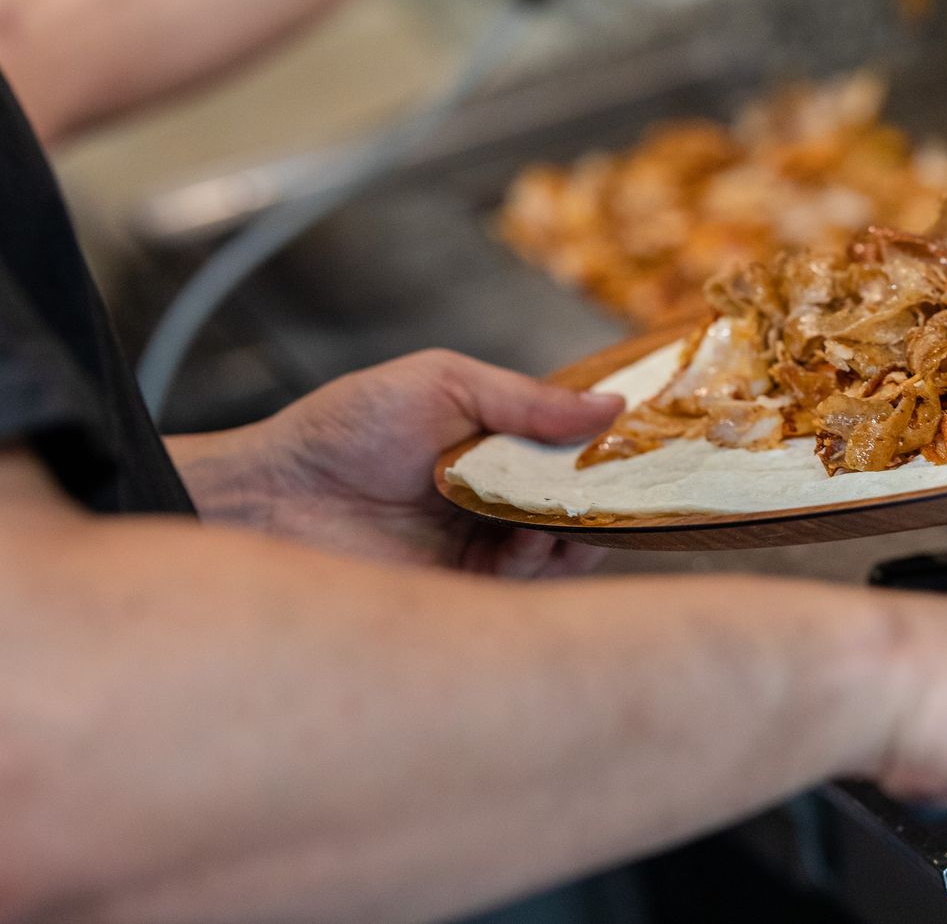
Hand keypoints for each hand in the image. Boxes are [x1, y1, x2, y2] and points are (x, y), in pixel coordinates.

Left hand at [174, 351, 621, 576]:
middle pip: (578, 505)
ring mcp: (481, 548)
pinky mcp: (461, 594)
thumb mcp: (443, 384)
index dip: (610, 449)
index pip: (573, 450)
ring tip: (563, 514)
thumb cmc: (345, 428)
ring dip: (575, 531)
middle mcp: (497, 499)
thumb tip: (613, 405)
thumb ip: (527, 399)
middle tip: (619, 489)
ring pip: (561, 549)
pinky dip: (538, 565)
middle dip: (605, 499)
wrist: (270, 497)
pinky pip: (523, 590)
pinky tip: (528, 540)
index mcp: (496, 445)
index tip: (643, 444)